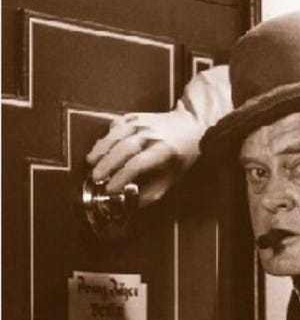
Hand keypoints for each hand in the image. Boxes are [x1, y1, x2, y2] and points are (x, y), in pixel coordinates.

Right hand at [86, 108, 200, 207]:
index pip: (136, 165)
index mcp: (162, 152)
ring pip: (116, 135)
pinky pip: (116, 125)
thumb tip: (132, 203)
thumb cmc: (181, 155)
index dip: (121, 178)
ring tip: (90, 162)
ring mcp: (142, 123)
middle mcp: (151, 135)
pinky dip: (106, 136)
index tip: (111, 188)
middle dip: (106, 165)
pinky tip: (100, 147)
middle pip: (122, 149)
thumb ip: (152, 193)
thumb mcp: (172, 178)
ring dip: (101, 149)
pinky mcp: (136, 117)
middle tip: (96, 178)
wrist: (190, 126)